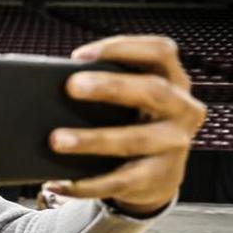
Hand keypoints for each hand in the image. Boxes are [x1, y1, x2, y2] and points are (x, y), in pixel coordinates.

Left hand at [47, 36, 206, 214]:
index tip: (80, 55)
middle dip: (111, 87)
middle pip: (153, 91)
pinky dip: (83, 184)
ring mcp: (174, 146)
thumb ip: (108, 86)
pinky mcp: (158, 179)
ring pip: (133, 140)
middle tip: (71, 86)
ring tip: (55, 139)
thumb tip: (50, 86)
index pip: (160, 52)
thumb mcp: (131, 101)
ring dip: (92, 139)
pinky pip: (117, 182)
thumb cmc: (131, 124)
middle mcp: (182, 110)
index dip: (123, 47)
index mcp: (174, 81)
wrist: (156, 176)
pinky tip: (55, 183)